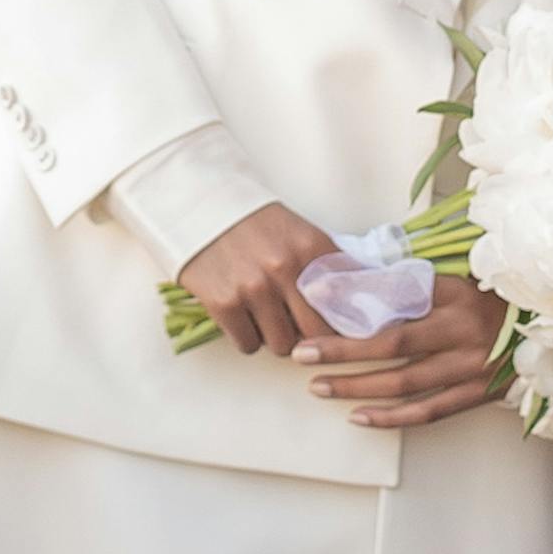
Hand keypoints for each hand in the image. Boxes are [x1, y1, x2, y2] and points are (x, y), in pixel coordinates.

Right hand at [175, 204, 340, 355]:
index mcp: (312, 249)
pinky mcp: (224, 303)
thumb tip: (353, 308)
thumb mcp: (300, 235)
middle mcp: (286, 268)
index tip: (333, 326)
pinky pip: (248, 345)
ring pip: (282, 346)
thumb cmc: (254, 225)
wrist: (199, 207)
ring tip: (265, 318)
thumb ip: (327, 268)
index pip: (344, 306)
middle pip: (317, 333)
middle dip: (308, 336)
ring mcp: (255, 288)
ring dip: (275, 338)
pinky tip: (242, 317)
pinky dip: (246, 337)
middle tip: (297, 327)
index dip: (339, 322)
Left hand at [293, 276, 514, 427]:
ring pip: (404, 382)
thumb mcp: (457, 279)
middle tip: (302, 354)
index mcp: (457, 293)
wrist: (548, 326)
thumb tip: (352, 275)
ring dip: (357, 386)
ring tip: (319, 386)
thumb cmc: (493, 299)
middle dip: (342, 350)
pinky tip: (358, 416)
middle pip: (393, 343)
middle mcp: (464, 330)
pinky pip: (427, 411)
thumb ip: (411, 280)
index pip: (395, 296)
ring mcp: (473, 366)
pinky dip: (390, 417)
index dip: (354, 299)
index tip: (315, 297)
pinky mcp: (478, 393)